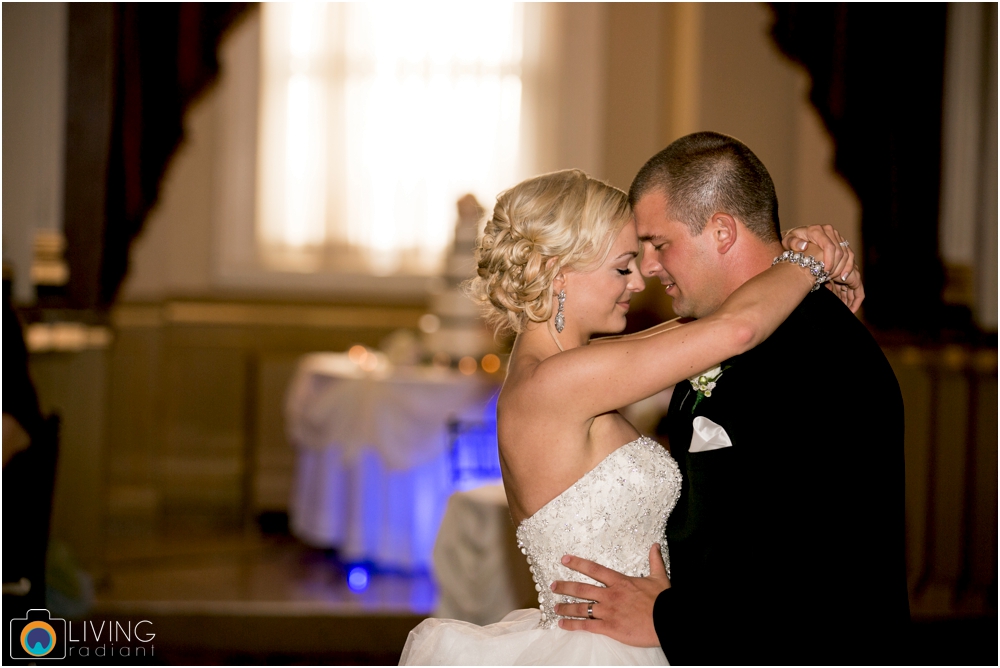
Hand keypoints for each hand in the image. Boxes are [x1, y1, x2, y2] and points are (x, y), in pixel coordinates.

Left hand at [550, 544, 667, 647]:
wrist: (668, 620)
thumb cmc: (664, 600)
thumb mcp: (659, 577)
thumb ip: (654, 561)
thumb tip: (655, 545)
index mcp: (620, 582)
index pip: (594, 569)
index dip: (577, 563)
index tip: (564, 559)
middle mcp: (610, 595)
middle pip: (582, 589)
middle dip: (565, 587)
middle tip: (552, 586)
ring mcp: (608, 612)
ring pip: (581, 608)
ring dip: (566, 608)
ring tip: (555, 607)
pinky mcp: (610, 628)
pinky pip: (587, 626)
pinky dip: (573, 625)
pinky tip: (563, 625)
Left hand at [781, 226, 864, 312]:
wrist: (797, 236)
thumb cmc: (792, 241)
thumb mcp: (787, 241)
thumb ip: (792, 243)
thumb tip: (803, 246)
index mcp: (816, 230)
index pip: (828, 246)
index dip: (829, 260)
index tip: (825, 272)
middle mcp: (828, 230)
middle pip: (839, 250)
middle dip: (836, 266)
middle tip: (828, 277)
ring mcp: (836, 235)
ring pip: (846, 253)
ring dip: (842, 267)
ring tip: (835, 278)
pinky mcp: (841, 241)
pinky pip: (849, 254)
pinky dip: (848, 266)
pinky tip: (843, 276)